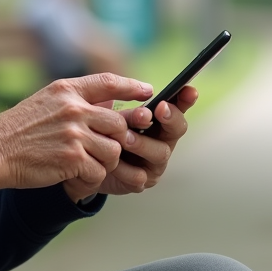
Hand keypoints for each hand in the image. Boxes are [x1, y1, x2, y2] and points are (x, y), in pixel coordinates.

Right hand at [0, 74, 152, 200]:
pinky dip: (91, 178)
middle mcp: (73, 108)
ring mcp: (74, 133)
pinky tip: (76, 175)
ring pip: (113, 150)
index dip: (131, 87)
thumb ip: (73, 101)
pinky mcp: (72, 158)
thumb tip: (107, 106)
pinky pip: (99, 171)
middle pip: (118, 123)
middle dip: (116, 139)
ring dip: (104, 161)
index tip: (147, 91)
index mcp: (66, 90)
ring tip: (85, 163)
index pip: (108, 82)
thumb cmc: (17, 130)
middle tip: (104, 148)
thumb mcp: (44, 102)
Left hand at [72, 85, 197, 198]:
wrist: (82, 159)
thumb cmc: (100, 129)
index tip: (189, 90)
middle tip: (158, 109)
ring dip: (142, 143)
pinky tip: (111, 163)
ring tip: (125, 138)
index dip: (186, 99)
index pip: (178, 106)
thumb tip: (146, 89)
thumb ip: (126, 99)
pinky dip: (124, 168)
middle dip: (169, 118)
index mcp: (157, 119)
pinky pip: (139, 176)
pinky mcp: (141, 182)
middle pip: (178, 128)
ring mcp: (154, 163)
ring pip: (160, 153)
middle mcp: (161, 140)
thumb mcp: (110, 111)